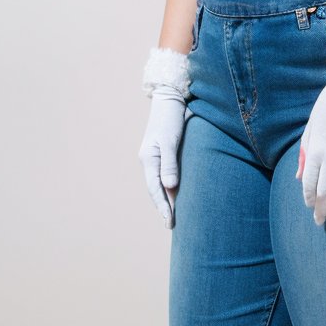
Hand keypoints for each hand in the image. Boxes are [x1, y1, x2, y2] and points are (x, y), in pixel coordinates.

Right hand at [139, 88, 187, 227]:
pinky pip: (166, 175)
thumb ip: (169, 164)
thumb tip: (170, 187)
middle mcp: (150, 161)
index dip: (162, 206)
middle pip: (156, 189)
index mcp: (148, 159)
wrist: (171, 100)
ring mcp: (156, 157)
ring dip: (166, 199)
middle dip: (163, 207)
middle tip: (172, 225)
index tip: (170, 221)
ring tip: (174, 215)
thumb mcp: (170, 141)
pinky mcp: (165, 154)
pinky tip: (177, 194)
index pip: (155, 189)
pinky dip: (171, 188)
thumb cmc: (171, 119)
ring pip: (160, 184)